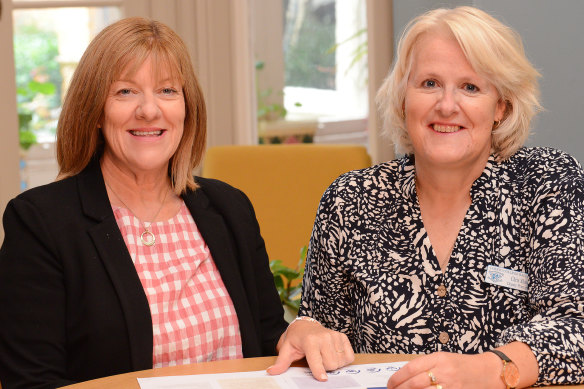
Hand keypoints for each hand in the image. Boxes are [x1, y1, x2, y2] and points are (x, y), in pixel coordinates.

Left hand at [267, 317, 354, 380]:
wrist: (305, 326)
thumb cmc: (296, 340)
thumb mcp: (286, 350)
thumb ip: (281, 363)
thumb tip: (271, 372)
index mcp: (310, 340)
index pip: (316, 359)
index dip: (319, 370)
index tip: (322, 379)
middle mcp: (324, 336)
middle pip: (330, 365)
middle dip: (324, 368)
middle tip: (317, 361)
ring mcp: (335, 336)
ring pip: (340, 362)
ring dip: (333, 364)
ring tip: (324, 357)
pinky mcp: (342, 337)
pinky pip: (349, 356)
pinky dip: (343, 359)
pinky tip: (333, 354)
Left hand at [386, 352, 502, 388]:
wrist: (488, 372)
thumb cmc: (463, 365)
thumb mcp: (443, 359)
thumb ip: (425, 366)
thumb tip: (403, 376)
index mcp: (438, 358)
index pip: (411, 368)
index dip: (397, 378)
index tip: (390, 384)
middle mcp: (444, 372)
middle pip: (415, 383)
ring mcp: (451, 386)